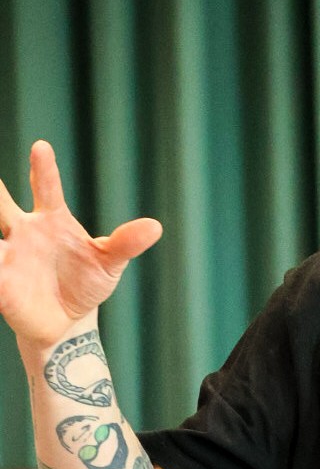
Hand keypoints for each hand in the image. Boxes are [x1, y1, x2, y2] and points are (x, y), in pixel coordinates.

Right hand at [0, 141, 161, 347]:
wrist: (68, 322)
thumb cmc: (86, 283)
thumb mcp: (109, 263)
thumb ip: (126, 243)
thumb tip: (155, 227)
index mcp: (52, 220)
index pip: (46, 188)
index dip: (44, 169)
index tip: (41, 147)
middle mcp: (24, 233)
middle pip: (1, 204)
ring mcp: (8, 258)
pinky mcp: (2, 286)